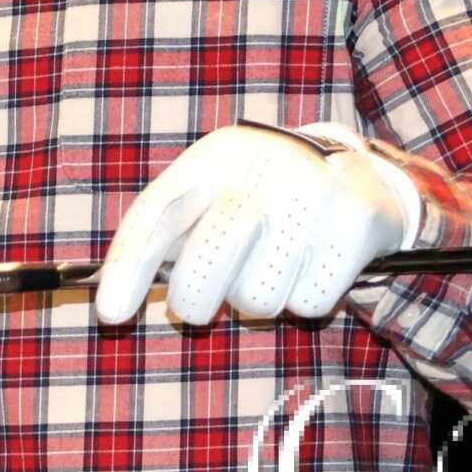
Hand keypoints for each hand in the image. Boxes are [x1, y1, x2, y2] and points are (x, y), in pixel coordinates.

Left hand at [94, 121, 424, 326]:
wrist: (360, 176)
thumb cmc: (266, 198)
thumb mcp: (216, 194)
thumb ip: (173, 235)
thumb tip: (113, 300)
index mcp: (215, 157)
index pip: (157, 213)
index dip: (128, 266)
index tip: (110, 313)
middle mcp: (261, 168)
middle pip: (203, 265)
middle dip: (194, 302)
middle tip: (202, 304)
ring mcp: (312, 192)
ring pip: (256, 299)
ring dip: (258, 300)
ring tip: (274, 266)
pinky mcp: (355, 221)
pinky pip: (308, 304)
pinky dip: (306, 299)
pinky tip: (313, 264)